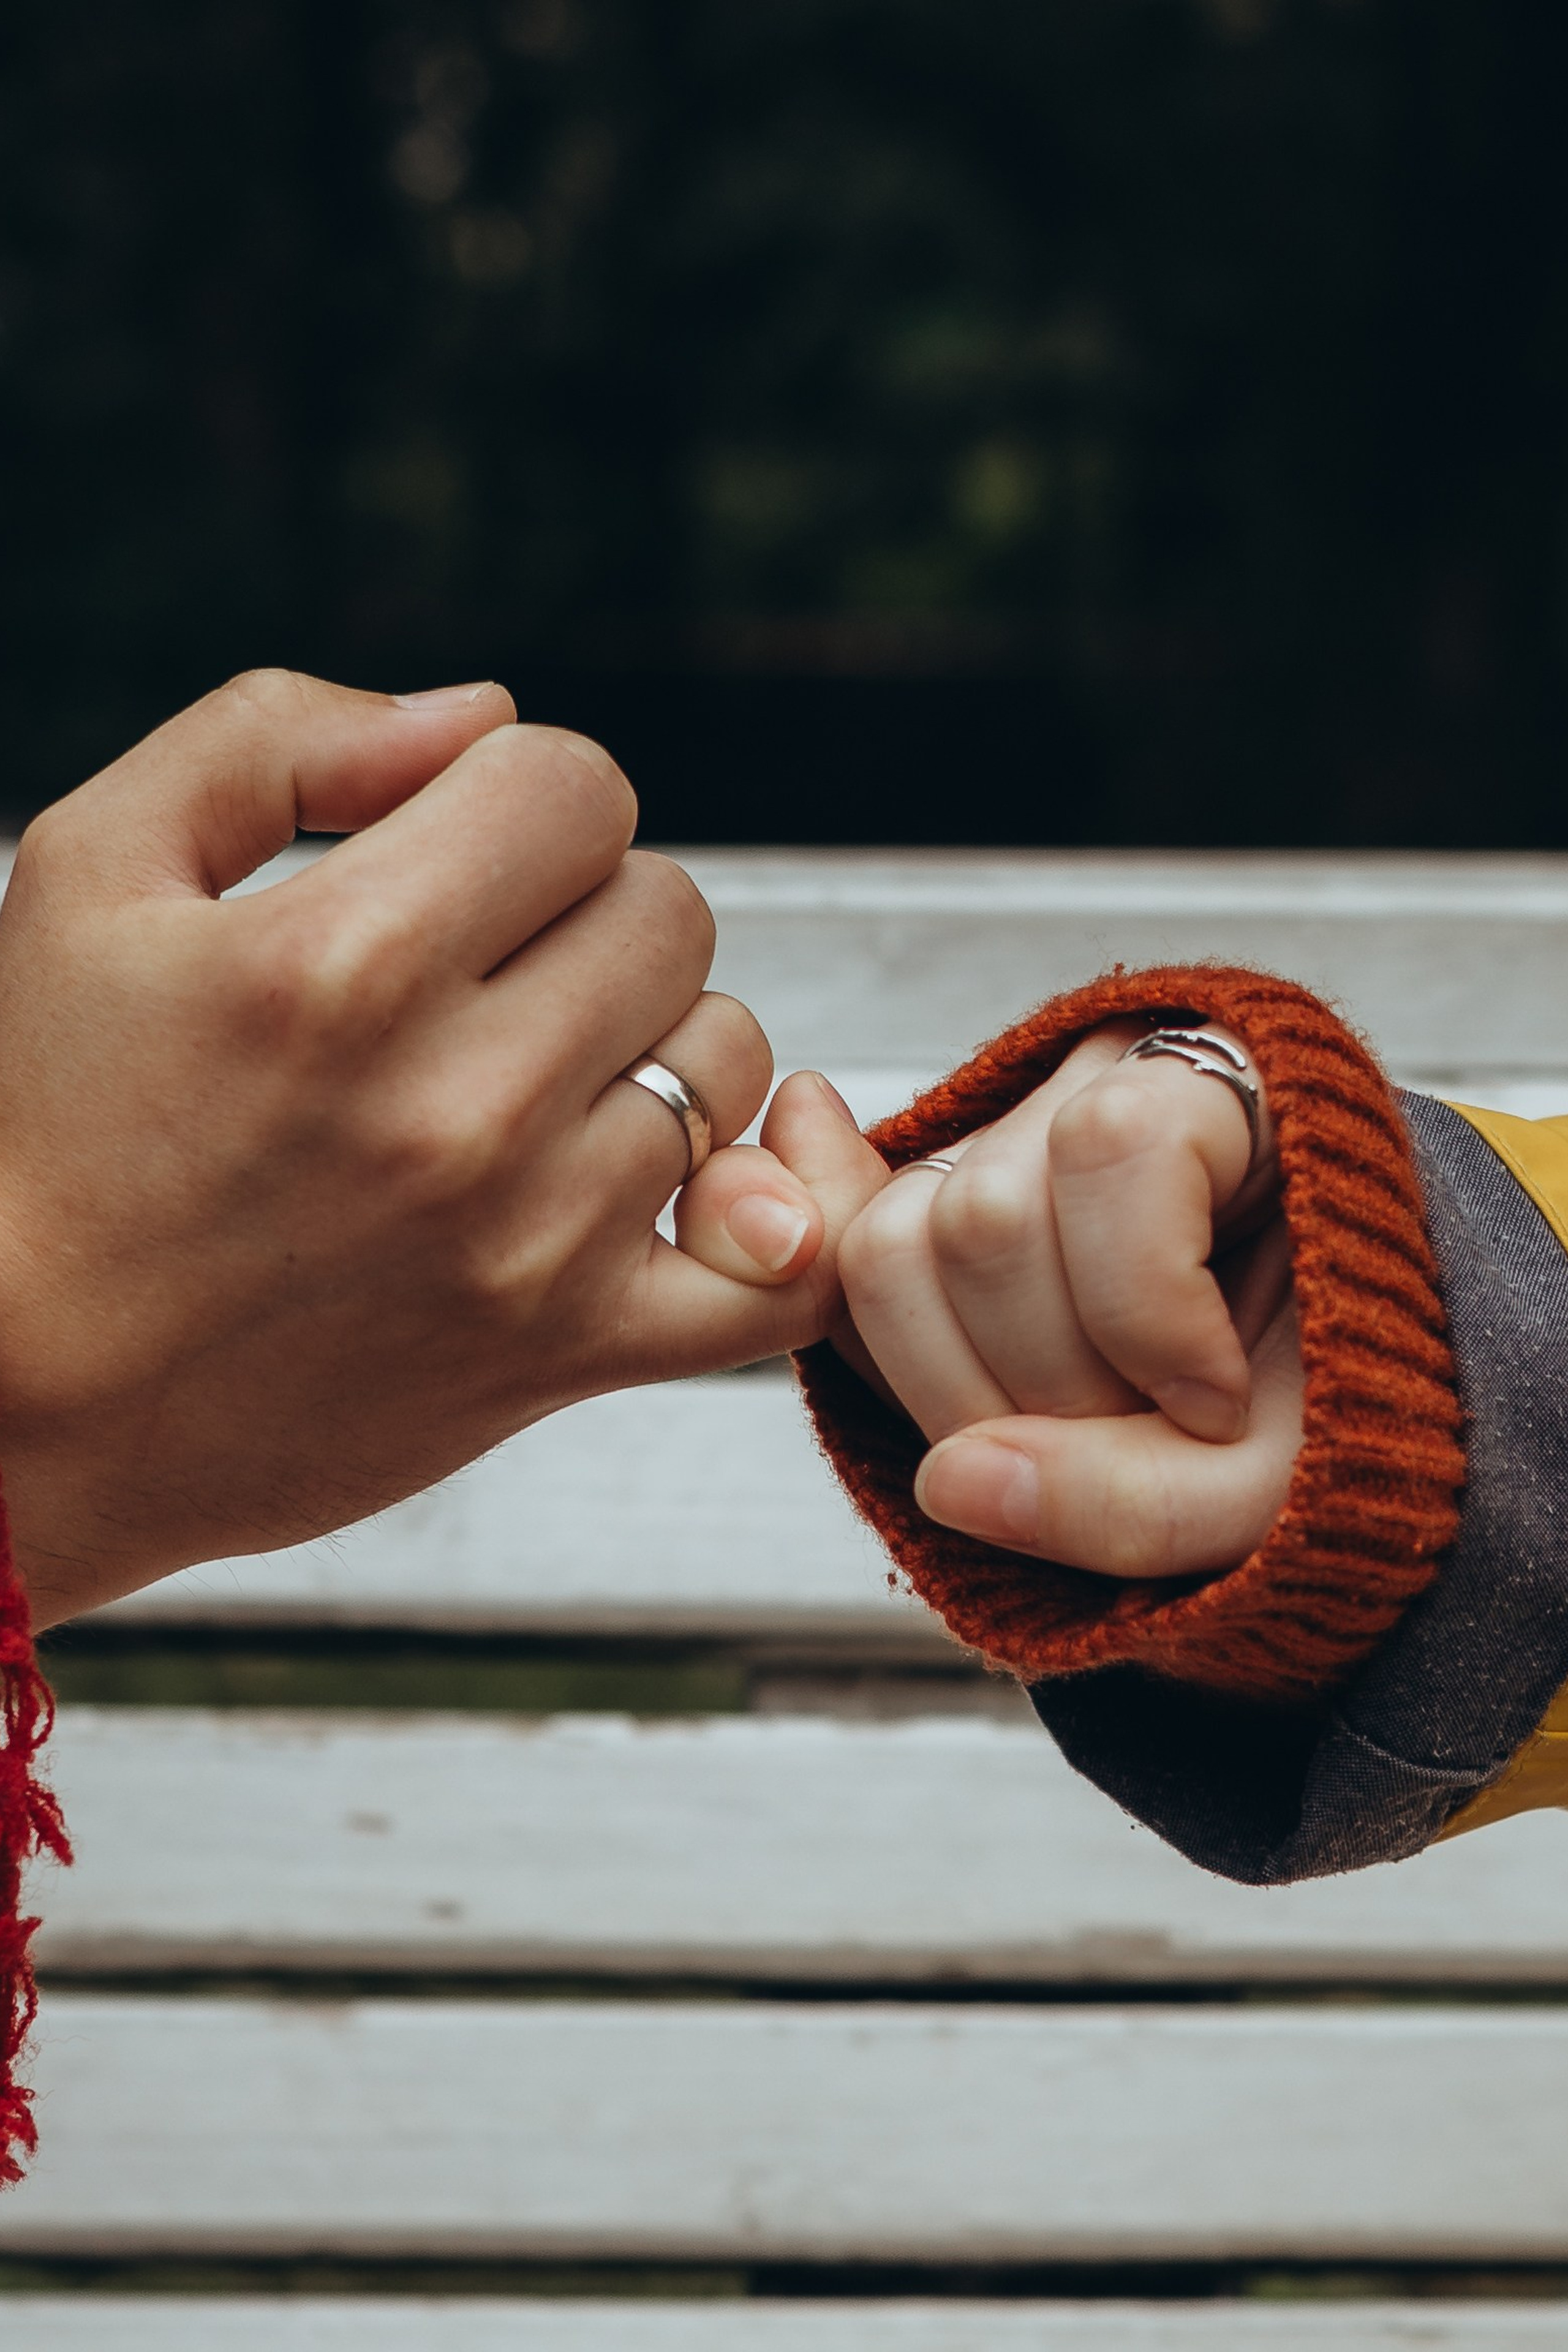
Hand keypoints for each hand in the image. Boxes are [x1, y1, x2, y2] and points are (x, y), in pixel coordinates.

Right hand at [0, 672, 874, 1626]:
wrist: (24, 1405)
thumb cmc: (46, 1130)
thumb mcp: (90, 870)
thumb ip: (276, 738)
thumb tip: (477, 712)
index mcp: (342, 962)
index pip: (576, 786)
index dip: (517, 799)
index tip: (450, 859)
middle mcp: (457, 1102)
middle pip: (669, 911)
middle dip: (583, 914)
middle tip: (479, 975)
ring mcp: (531, 1240)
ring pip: (727, 1060)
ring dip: (649, 1047)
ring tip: (530, 1085)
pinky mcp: (570, 1355)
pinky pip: (785, 1274)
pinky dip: (785, 1214)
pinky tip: (720, 1181)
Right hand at [829, 1020, 1303, 1577]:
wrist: (1329, 1404)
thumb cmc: (1335, 1415)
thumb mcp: (1289, 1485)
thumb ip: (1146, 1501)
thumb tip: (947, 1484)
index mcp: (1231, 1080)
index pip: (1116, 1145)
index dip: (1149, 1307)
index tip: (1219, 1406)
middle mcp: (1097, 1080)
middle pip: (985, 1214)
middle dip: (1050, 1384)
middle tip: (1145, 1447)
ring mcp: (998, 1138)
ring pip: (892, 1246)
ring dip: (971, 1399)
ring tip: (1080, 1443)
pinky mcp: (928, 1206)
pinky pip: (848, 1282)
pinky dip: (913, 1381)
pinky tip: (1000, 1418)